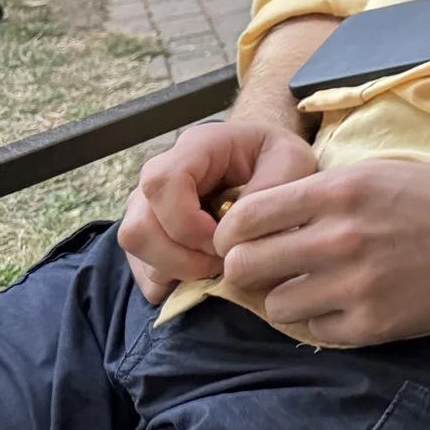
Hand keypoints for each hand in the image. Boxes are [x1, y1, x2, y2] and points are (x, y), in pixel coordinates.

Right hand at [117, 119, 318, 302]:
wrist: (271, 164)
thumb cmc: (279, 159)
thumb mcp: (292, 161)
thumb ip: (270, 188)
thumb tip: (232, 231)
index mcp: (195, 147)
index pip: (163, 184)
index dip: (188, 224)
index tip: (222, 242)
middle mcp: (160, 175)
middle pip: (138, 228)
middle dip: (180, 258)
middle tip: (223, 263)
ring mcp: (147, 205)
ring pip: (136, 251)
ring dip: (177, 270)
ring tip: (218, 266)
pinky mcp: (149, 234)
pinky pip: (143, 271)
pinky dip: (172, 282)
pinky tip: (205, 271)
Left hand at [212, 157, 429, 345]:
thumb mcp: (371, 175)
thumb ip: (313, 196)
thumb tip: (252, 223)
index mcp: (337, 192)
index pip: (244, 218)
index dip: (231, 233)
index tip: (240, 240)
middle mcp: (340, 238)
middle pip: (244, 267)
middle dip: (247, 268)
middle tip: (268, 268)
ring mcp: (355, 285)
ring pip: (275, 305)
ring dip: (287, 297)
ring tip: (315, 286)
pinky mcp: (372, 324)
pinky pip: (314, 330)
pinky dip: (323, 318)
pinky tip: (348, 301)